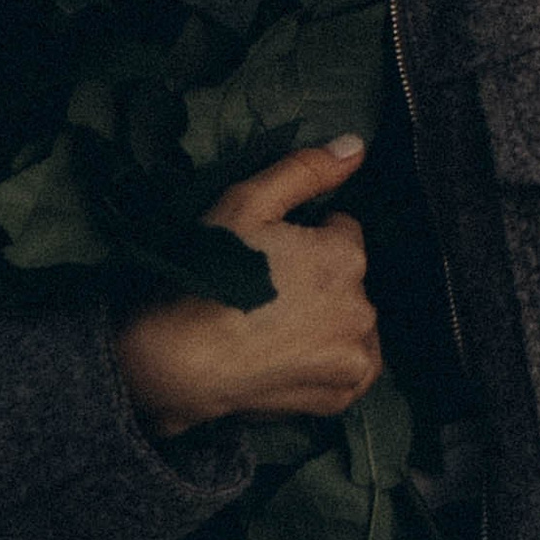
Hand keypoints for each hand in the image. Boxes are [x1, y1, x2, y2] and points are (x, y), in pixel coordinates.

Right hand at [116, 137, 381, 437]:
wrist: (178, 362)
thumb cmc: (208, 277)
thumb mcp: (246, 205)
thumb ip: (305, 170)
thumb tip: (357, 145)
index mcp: (345, 256)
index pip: (341, 232)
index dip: (306, 238)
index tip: (271, 254)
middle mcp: (362, 307)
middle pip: (347, 279)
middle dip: (318, 279)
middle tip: (267, 293)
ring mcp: (354, 355)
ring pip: (351, 321)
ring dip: (328, 320)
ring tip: (275, 327)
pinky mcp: (342, 394)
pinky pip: (352, 367)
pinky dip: (330, 360)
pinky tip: (292, 354)